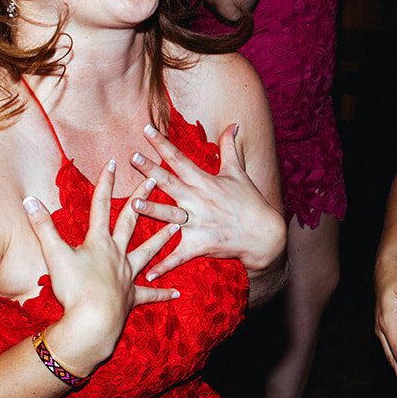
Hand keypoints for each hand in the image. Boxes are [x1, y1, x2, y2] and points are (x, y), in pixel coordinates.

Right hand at [23, 160, 180, 375]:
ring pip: (148, 251)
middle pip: (131, 220)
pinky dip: (162, 292)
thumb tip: (28, 199)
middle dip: (141, 198)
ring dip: (162, 238)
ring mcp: (127, 275)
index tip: (113, 162)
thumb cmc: (73, 288)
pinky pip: (150, 294)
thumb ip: (42, 226)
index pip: (100, 205)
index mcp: (99, 242)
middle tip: (155, 179)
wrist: (92, 321)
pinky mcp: (131, 297)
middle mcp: (117, 254)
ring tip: (178, 226)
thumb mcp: (54, 254)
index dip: (105, 183)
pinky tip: (177, 292)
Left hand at [127, 122, 285, 280]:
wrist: (264, 235)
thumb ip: (230, 148)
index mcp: (205, 182)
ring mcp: (198, 223)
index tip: (146, 128)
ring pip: (170, 216)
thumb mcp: (238, 173)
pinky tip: (147, 273)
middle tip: (133, 157)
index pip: (180, 159)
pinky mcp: (199, 245)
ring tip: (133, 204)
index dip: (162, 143)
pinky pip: (178, 256)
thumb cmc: (249, 202)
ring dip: (152, 211)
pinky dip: (164, 266)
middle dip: (150, 170)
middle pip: (170, 183)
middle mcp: (198, 201)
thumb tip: (233, 125)